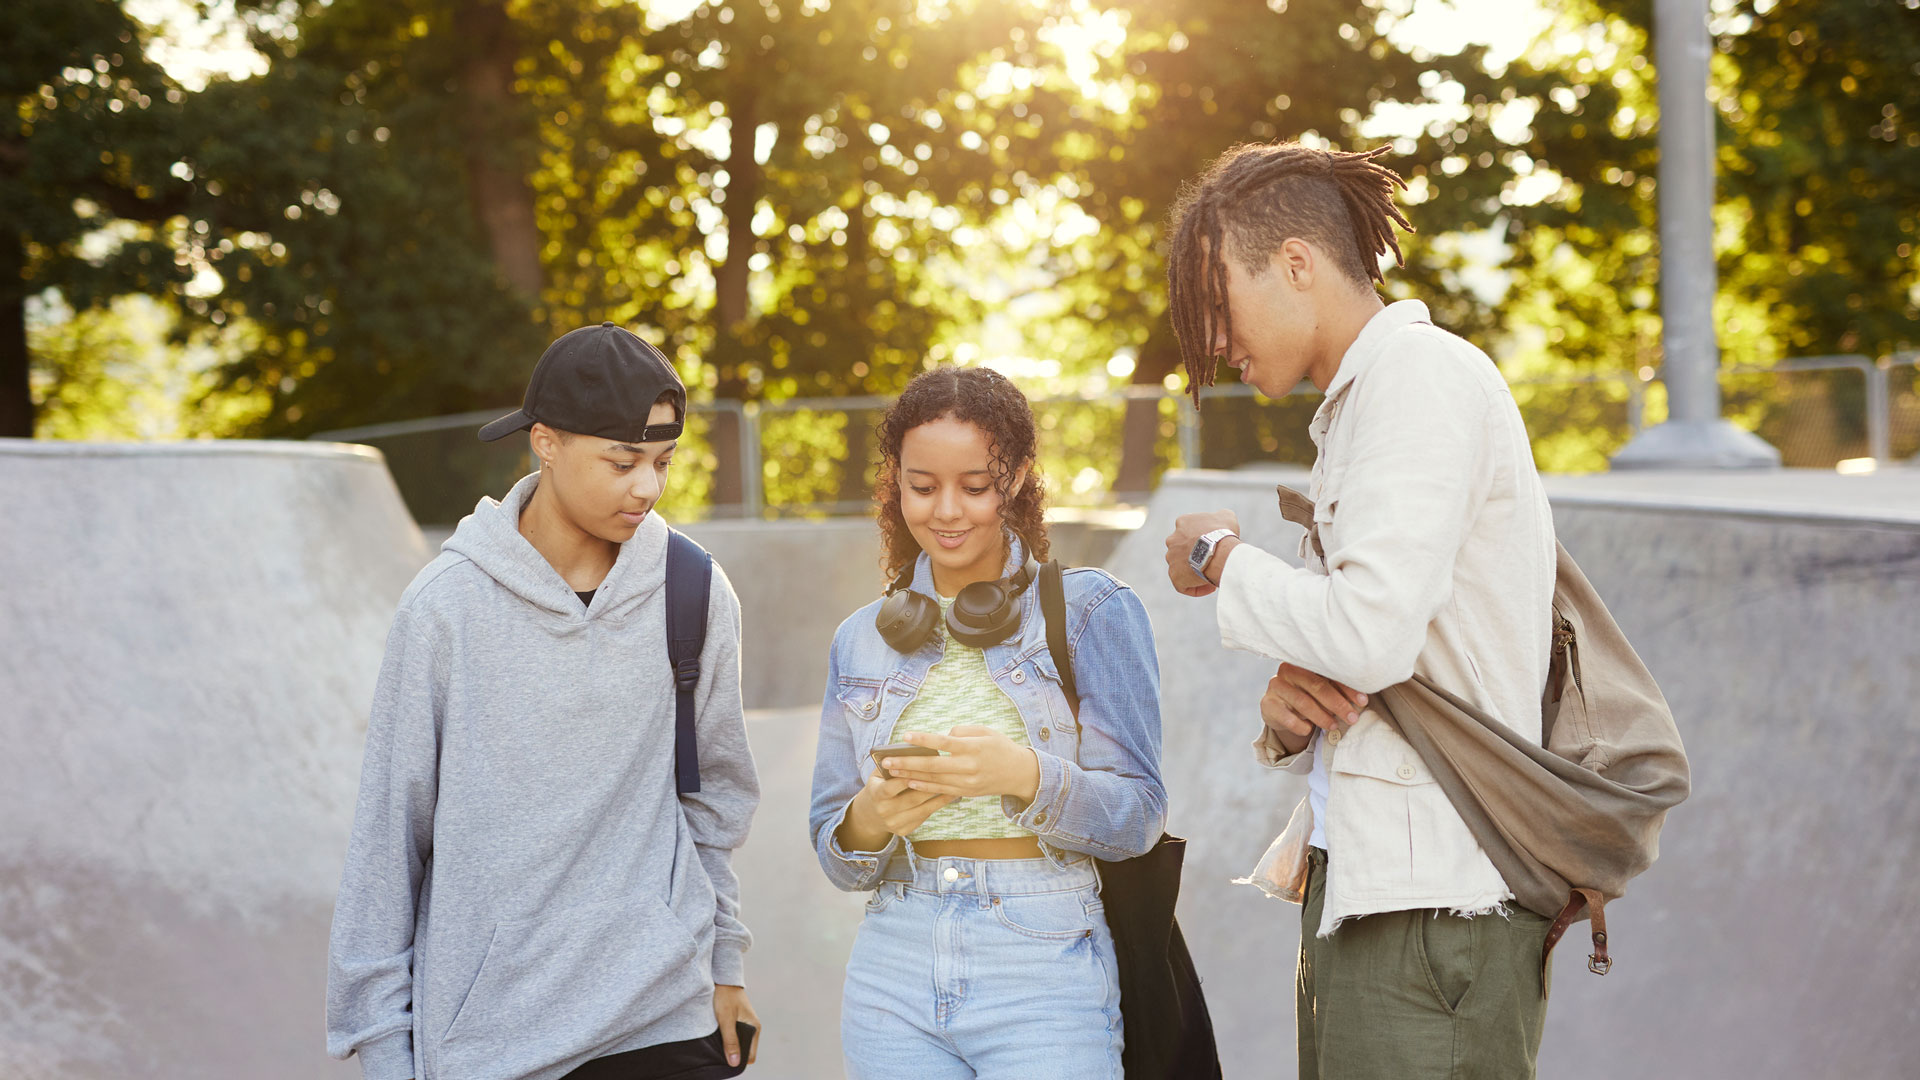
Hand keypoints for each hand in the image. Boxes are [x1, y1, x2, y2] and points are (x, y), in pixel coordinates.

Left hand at [713, 984, 759, 1067]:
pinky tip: (716, 1035)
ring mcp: (744, 1024)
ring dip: (728, 1045)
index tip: (725, 1058)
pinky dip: (725, 1038)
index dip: (739, 1059)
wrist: (722, 978)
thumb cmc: (725, 997)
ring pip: (737, 1043)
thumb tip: (735, 1062)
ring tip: (716, 1041)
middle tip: (718, 1049)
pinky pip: (733, 1035)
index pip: (750, 1055)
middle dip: (732, 1053)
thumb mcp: (726, 1019)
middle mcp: (752, 1027)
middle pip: (743, 1050)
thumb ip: (730, 1041)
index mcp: (754, 1028)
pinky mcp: (737, 1021)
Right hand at [840, 771, 955, 849]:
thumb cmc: (879, 786)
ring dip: (940, 797)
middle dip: (930, 786)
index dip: (906, 777)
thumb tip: (912, 751)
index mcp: (875, 794)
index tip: (923, 766)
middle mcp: (884, 811)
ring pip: (922, 809)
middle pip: (911, 798)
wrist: (870, 815)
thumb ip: (891, 764)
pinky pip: (924, 817)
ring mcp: (894, 823)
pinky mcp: (903, 831)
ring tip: (954, 784)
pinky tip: (949, 796)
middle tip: (948, 775)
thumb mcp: (878, 774)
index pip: (892, 787)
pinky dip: (937, 805)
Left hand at [884, 726, 1041, 803]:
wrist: (1020, 773)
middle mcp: (969, 766)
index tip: (904, 736)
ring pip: (934, 780)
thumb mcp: (985, 731)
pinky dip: (924, 787)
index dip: (923, 740)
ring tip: (892, 772)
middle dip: (907, 763)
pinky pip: (941, 790)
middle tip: (887, 761)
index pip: (943, 742)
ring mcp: (967, 782)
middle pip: (933, 765)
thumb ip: (961, 732)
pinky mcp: (966, 792)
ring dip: (910, 776)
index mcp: (973, 747)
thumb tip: (940, 737)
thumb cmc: (1000, 747)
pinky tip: (910, 782)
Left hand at [1165, 509, 1239, 596]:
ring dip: (1195, 572)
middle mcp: (1172, 540)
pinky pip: (1183, 585)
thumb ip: (1221, 516)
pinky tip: (1210, 587)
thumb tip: (1222, 519)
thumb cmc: (1223, 533)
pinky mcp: (1174, 576)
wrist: (1218, 551)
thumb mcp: (1226, 516)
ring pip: (1182, 567)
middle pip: (1183, 550)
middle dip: (1197, 555)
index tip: (1215, 546)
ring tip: (1212, 574)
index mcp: (1182, 523)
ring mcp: (1171, 558)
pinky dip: (1196, 588)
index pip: (1190, 531)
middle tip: (1213, 561)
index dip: (1203, 539)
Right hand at [1261, 662, 1367, 753]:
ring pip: (1303, 702)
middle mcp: (1288, 670)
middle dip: (1338, 704)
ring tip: (1334, 726)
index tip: (1363, 701)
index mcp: (1305, 662)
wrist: (1279, 709)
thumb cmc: (1308, 696)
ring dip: (1322, 716)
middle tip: (1353, 718)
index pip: (1329, 673)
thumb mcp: (1321, 690)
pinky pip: (1287, 717)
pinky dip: (1301, 725)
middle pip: (1317, 686)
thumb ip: (1337, 689)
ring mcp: (1276, 686)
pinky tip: (1309, 730)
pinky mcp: (1268, 704)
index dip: (1347, 687)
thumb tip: (1362, 700)